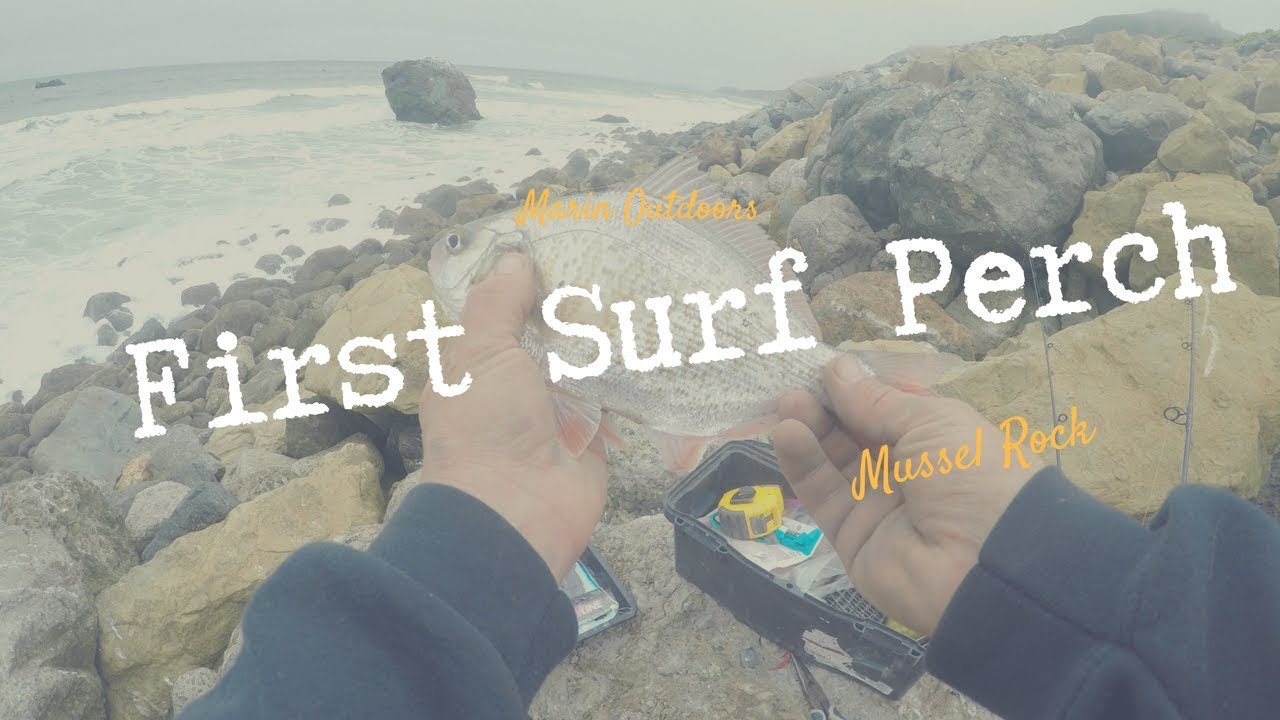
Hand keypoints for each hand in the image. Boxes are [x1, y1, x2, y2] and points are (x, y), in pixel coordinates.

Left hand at [418, 253, 606, 581]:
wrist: (517, 512)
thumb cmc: (483, 428)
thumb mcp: (478, 352)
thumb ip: (496, 303)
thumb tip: (515, 259)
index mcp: (476, 361)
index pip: (501, 308)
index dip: (524, 278)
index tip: (557, 242)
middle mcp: (514, 380)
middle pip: (547, 329)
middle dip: (572, 302)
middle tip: (609, 257)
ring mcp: (555, 404)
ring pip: (583, 356)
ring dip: (604, 333)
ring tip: (636, 286)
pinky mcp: (593, 427)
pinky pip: (612, 390)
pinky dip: (628, 370)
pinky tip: (650, 334)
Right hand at [773, 354, 1038, 634]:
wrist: (988, 566)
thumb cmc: (973, 474)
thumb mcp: (932, 423)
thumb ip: (875, 401)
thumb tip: (836, 368)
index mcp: (939, 439)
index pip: (889, 408)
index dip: (858, 388)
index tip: (824, 368)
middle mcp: (909, 471)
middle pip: (857, 434)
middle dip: (827, 407)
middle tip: (796, 385)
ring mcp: (879, 505)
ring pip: (835, 463)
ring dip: (810, 431)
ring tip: (788, 406)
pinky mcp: (852, 537)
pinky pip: (824, 497)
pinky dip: (803, 466)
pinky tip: (788, 435)